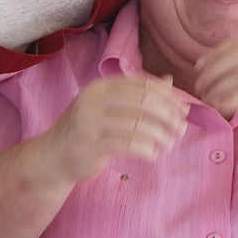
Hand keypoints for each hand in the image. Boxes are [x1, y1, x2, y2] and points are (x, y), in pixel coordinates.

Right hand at [39, 74, 188, 184]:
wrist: (53, 157)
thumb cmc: (86, 131)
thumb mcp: (110, 108)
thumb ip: (138, 94)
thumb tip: (169, 81)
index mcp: (101, 87)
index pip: (142, 85)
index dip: (167, 96)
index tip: (183, 109)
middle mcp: (94, 99)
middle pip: (142, 102)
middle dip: (167, 115)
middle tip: (181, 128)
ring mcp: (90, 122)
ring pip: (137, 125)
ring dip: (160, 136)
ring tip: (169, 144)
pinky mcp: (91, 144)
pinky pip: (128, 145)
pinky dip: (146, 150)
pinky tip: (153, 155)